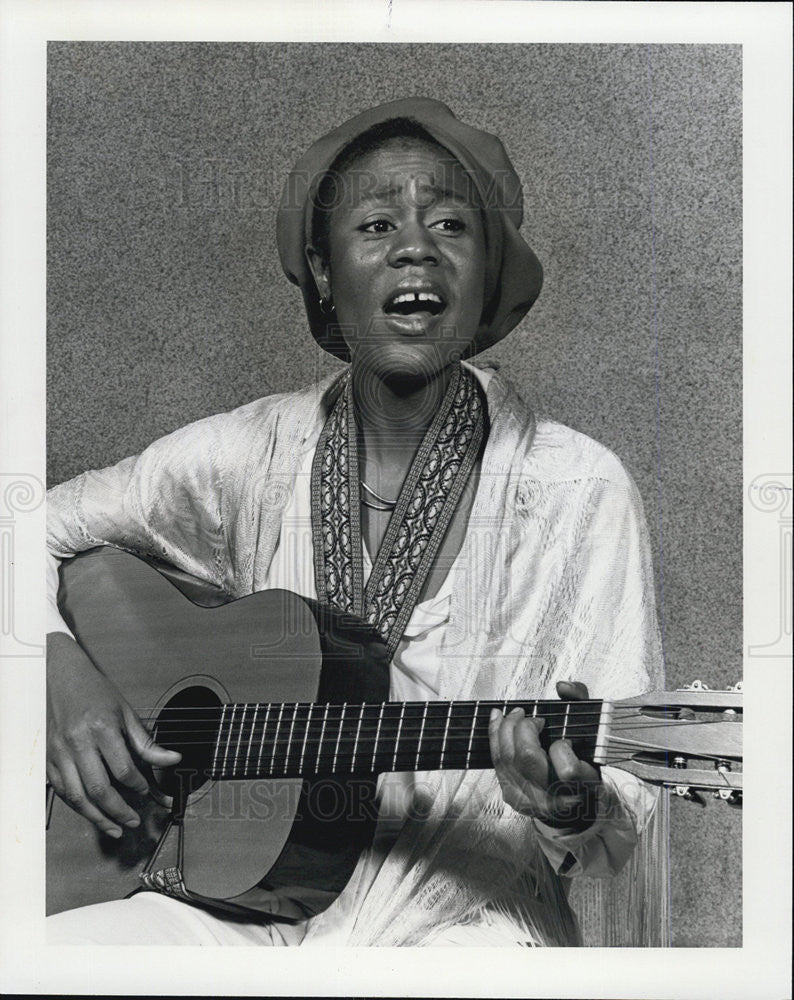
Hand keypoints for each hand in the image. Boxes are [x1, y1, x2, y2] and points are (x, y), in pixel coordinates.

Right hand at [47, 632, 180, 837]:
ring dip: (97, 817)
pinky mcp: (47, 759)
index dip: (139, 786)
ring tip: (114, 828)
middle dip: (119, 811)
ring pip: (77, 797)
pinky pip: (62, 791)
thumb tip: (172, 760)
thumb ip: (146, 741)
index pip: (123, 769)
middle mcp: (78, 743)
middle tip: (133, 822)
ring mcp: (59, 753)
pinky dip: (77, 806)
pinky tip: (91, 813)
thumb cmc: (92, 690)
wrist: (57, 675)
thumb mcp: (125, 711)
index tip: (148, 792)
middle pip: (99, 789)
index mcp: (102, 728)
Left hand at [489, 681, 600, 830]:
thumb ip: (580, 702)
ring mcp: (530, 801)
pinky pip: (497, 762)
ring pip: (507, 758)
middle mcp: (555, 799)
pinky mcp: (512, 796)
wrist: (575, 801)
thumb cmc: (585, 763)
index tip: (566, 741)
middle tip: (533, 718)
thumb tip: (562, 686)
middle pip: (527, 758)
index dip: (562, 750)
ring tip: (514, 714)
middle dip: (524, 728)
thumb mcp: (594, 732)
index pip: (568, 771)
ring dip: (506, 728)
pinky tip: (498, 720)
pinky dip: (496, 737)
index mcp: (582, 787)